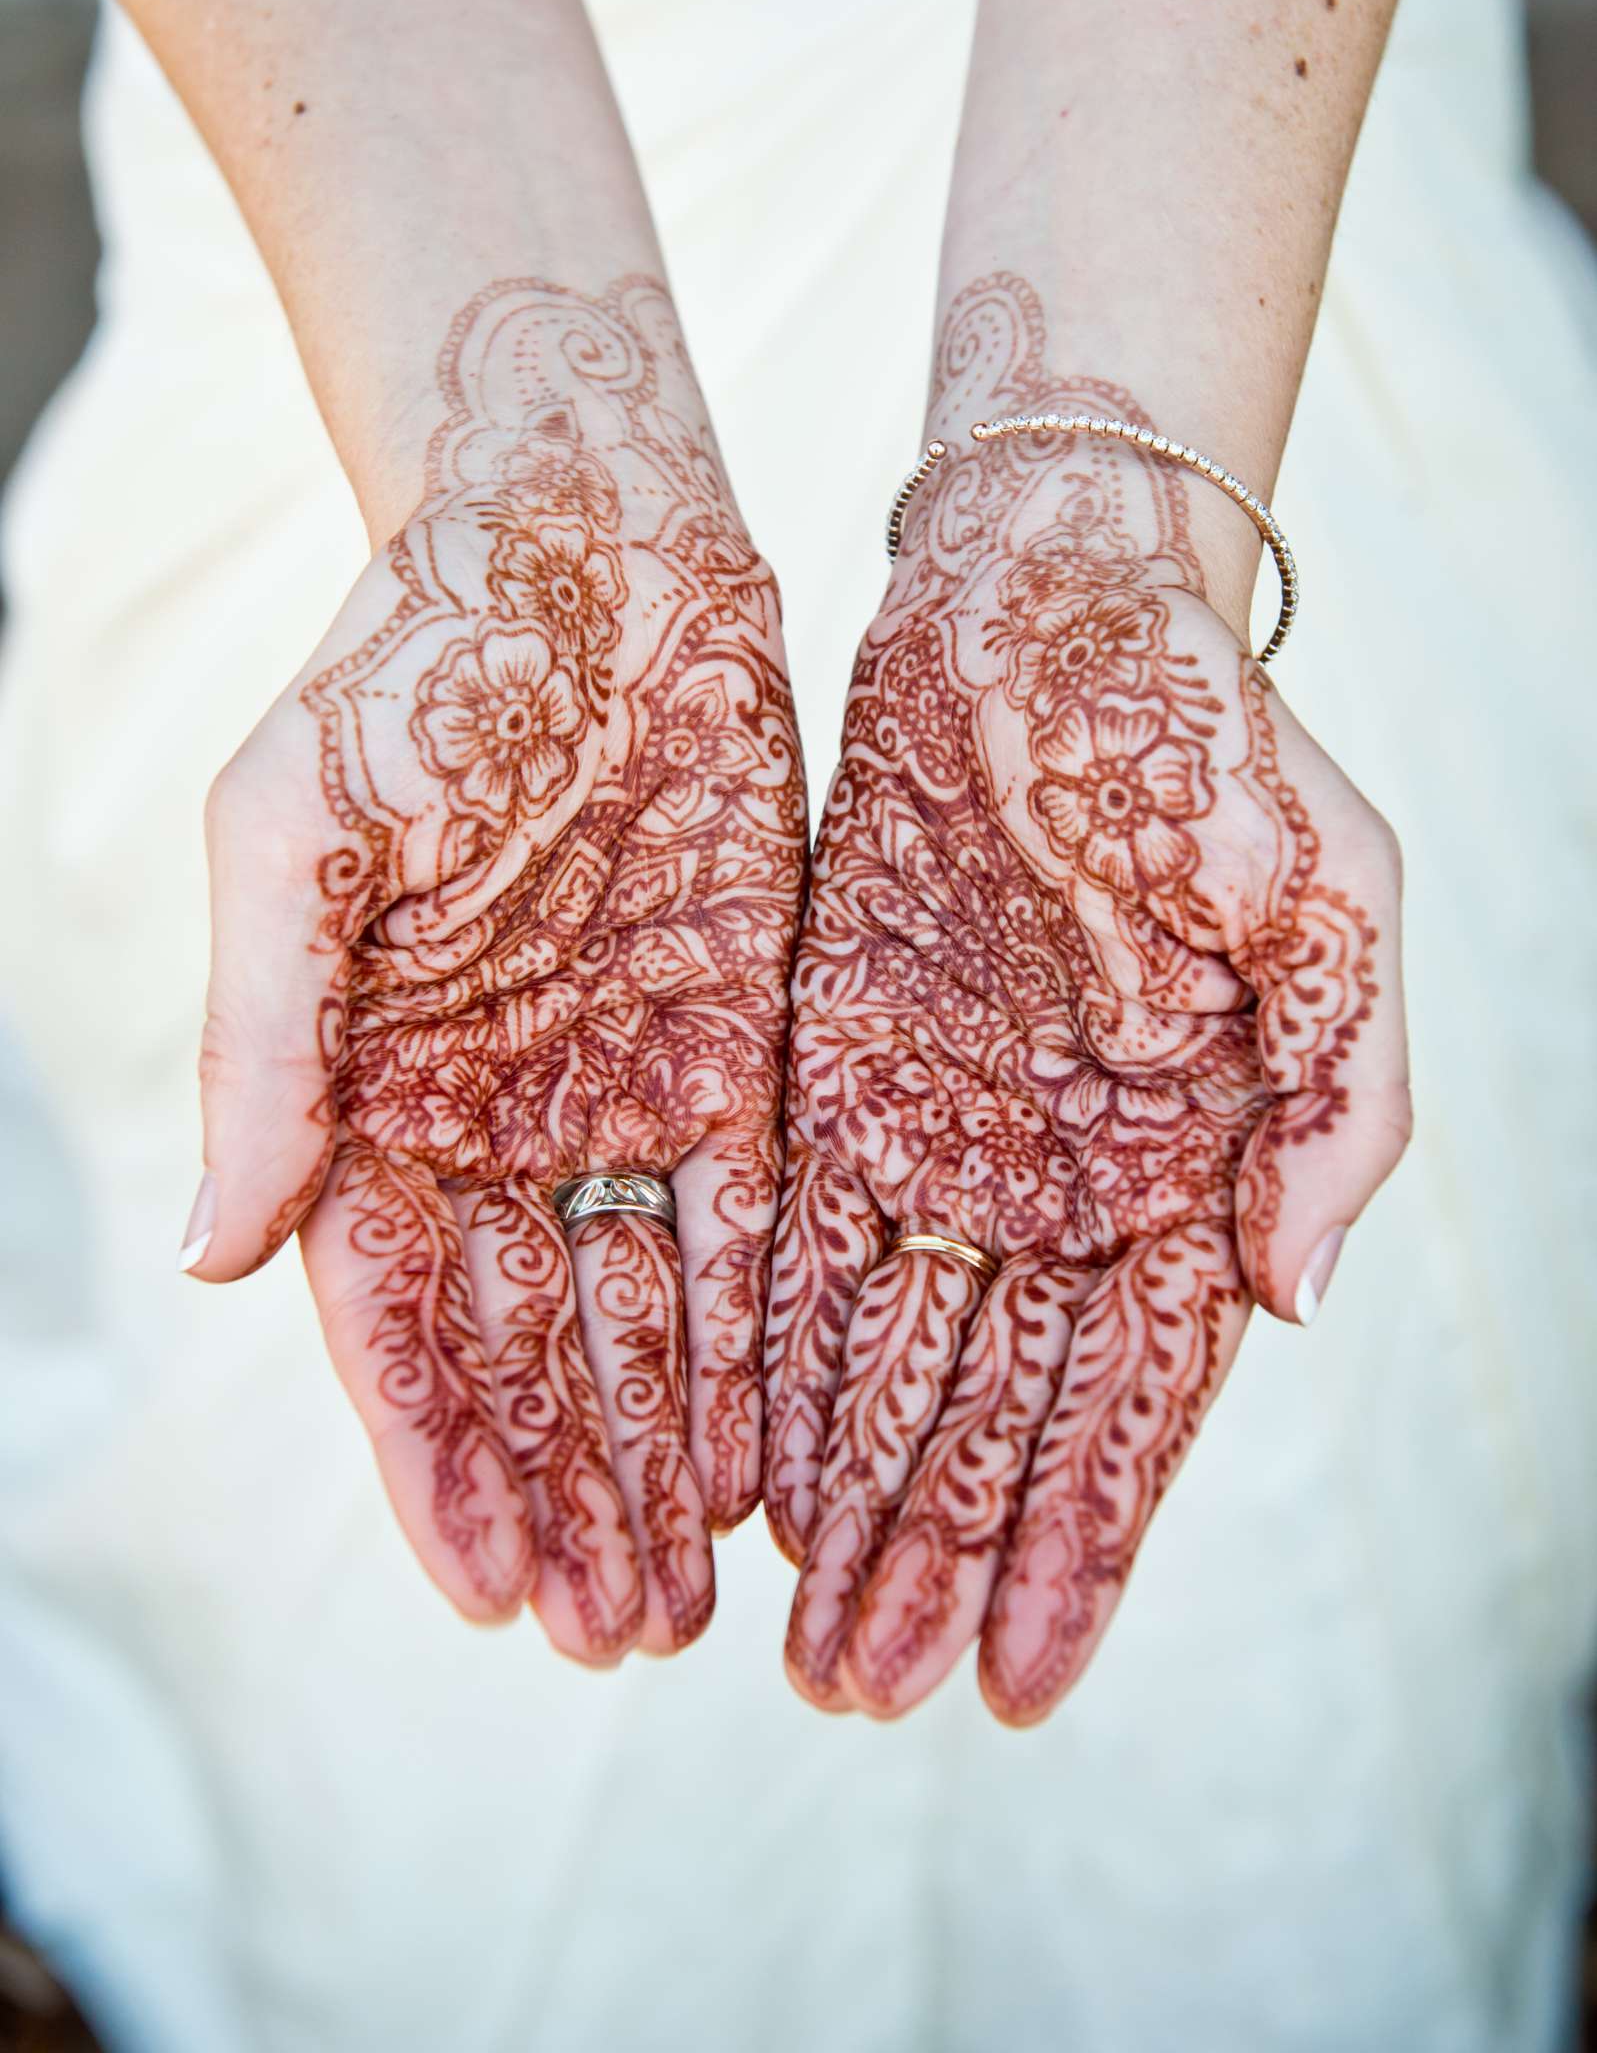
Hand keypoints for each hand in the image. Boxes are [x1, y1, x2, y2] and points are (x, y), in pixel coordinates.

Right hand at [190, 277, 805, 1661]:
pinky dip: (761, 1328)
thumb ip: (266, 1043)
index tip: (485, 1584)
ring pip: (642, 1307)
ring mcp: (616, 1077)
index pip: (395, 1312)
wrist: (577, 533)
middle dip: (566, 1491)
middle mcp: (491, 1105)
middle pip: (528, 1343)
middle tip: (614, 1640)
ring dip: (664, 1447)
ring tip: (697, 1586)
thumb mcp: (293, 833)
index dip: (436, 1452)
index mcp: (369, 1081)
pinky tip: (782, 1436)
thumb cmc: (403, 659)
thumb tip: (217, 1254)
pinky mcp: (731, 1032)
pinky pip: (753, 1209)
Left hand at [763, 274, 1408, 1722]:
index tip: (1027, 1683)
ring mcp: (943, 1121)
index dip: (1083, 1540)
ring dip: (851, 1497)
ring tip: (804, 1642)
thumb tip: (1292, 1299)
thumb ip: (1338, 1099)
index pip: (1134, 1393)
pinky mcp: (832, 1058)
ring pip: (890, 1352)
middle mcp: (1058, 1166)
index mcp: (1187, 1150)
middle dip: (939, 1556)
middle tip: (873, 1703)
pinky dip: (772, 1354)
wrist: (1051, 589)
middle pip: (994, 1405)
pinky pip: (798, 1235)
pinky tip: (743, 1469)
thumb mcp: (1336, 893)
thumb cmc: (1212, 728)